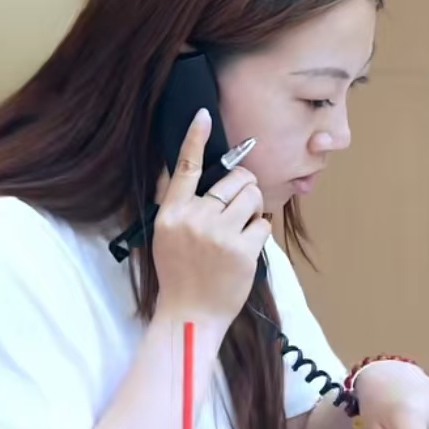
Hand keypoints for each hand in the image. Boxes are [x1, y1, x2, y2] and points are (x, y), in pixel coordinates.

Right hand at [152, 108, 271, 327]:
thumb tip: (188, 168)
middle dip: (243, 189)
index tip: (204, 114)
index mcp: (172, 213)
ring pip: (253, 197)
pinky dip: (259, 232)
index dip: (194, 138)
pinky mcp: (243, 251)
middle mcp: (194, 219)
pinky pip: (263, 223)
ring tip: (239, 229)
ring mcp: (219, 235)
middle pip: (236, 179)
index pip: (185, 167)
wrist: (190, 314)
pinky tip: (244, 248)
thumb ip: (179, 203)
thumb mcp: (166, 235)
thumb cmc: (180, 273)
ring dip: (253, 209)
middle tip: (236, 209)